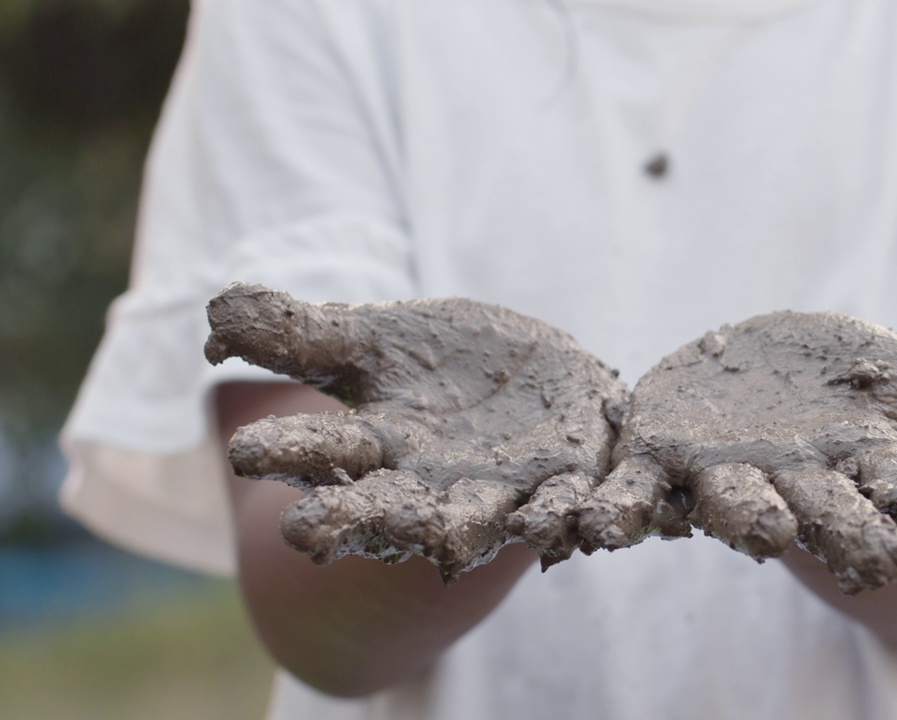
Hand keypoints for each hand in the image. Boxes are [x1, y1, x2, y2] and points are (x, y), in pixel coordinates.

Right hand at [205, 283, 626, 579]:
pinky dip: (570, 520)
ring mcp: (499, 497)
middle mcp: (429, 489)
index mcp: (374, 451)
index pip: (317, 457)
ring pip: (476, 525)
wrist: (535, 385)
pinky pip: (569, 513)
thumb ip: (300, 334)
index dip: (283, 455)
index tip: (243, 452)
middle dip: (350, 521)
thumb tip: (214, 314)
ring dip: (465, 531)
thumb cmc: (441, 366)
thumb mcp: (373, 340)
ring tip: (449, 539)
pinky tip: (570, 522)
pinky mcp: (566, 489)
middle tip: (308, 534)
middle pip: (383, 512)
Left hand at [573, 312, 896, 592]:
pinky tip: (558, 528)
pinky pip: (621, 491)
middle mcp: (795, 490)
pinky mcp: (655, 464)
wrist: (773, 399)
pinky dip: (590, 512)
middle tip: (840, 550)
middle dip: (826, 531)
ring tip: (655, 532)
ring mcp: (721, 484)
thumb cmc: (851, 395)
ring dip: (692, 521)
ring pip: (713, 509)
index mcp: (861, 471)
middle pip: (816, 516)